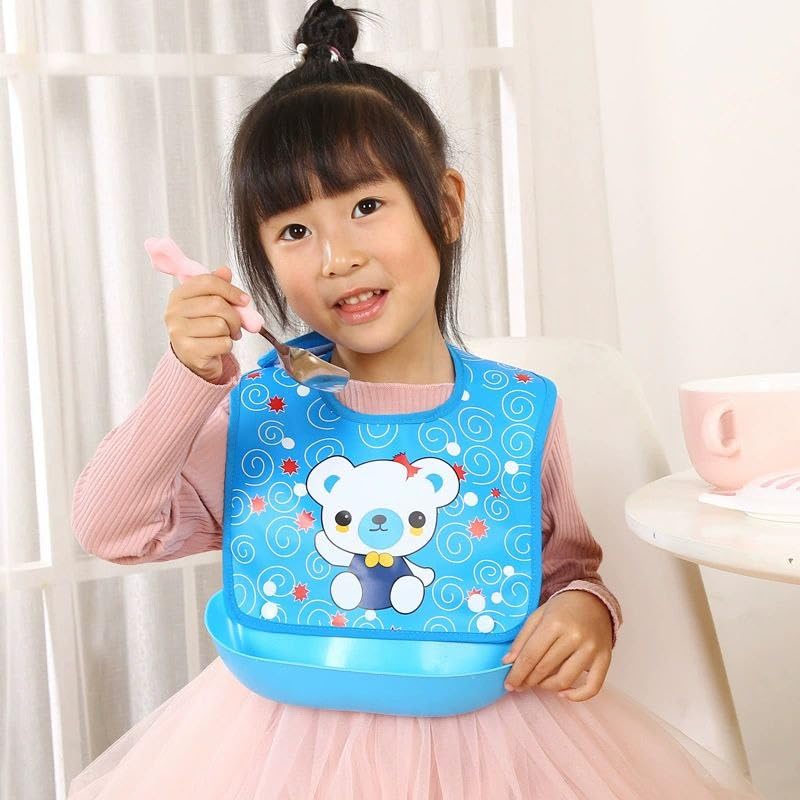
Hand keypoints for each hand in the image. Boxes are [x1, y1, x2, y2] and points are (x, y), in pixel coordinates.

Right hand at [164, 266, 249, 383]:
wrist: (193, 360)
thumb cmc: (203, 329)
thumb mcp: (207, 304)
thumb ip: (216, 286)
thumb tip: (225, 271)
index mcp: (178, 296)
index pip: (207, 282)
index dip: (230, 290)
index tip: (244, 300)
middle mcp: (174, 312)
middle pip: (217, 304)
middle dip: (234, 315)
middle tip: (236, 324)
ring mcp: (179, 332)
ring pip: (221, 324)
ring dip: (230, 332)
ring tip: (225, 335)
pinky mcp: (189, 351)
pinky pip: (222, 343)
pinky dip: (227, 346)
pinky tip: (218, 347)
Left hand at [501, 590, 612, 700]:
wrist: (593, 601)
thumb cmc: (562, 608)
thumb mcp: (538, 615)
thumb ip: (522, 638)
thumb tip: (507, 662)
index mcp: (555, 623)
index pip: (531, 655)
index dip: (517, 673)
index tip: (508, 684)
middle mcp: (574, 636)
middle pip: (545, 668)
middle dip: (528, 681)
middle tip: (519, 685)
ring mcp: (591, 649)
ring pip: (565, 680)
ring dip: (547, 687)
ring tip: (538, 684)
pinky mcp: (605, 659)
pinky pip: (593, 687)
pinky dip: (577, 696)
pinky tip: (563, 694)